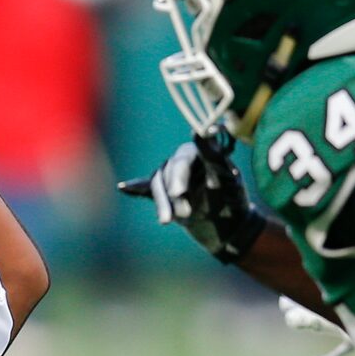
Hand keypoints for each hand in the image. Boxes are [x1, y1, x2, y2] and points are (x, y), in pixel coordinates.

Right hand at [117, 130, 266, 263]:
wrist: (228, 224)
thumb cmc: (232, 198)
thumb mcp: (229, 180)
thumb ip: (214, 157)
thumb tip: (205, 131)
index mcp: (200, 152)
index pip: (186, 157)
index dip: (181, 172)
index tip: (178, 184)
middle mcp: (184, 160)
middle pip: (170, 170)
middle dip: (174, 190)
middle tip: (183, 212)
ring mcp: (172, 176)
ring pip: (158, 183)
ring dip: (163, 202)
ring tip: (167, 221)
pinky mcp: (165, 193)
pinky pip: (146, 188)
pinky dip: (135, 188)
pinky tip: (122, 187)